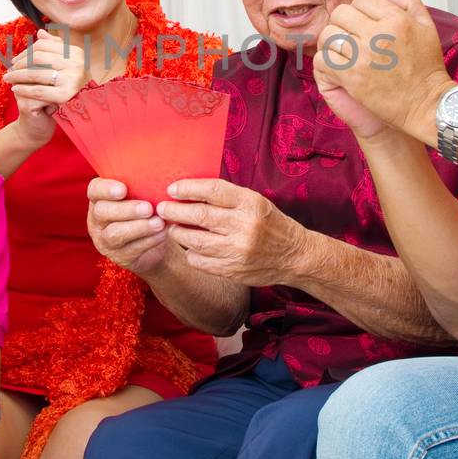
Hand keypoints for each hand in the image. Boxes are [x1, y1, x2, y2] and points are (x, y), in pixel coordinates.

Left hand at [4, 30, 87, 147]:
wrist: (84, 111)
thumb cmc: (72, 84)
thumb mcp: (67, 64)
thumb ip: (55, 48)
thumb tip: (40, 33)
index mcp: (76, 53)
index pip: (44, 46)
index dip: (26, 51)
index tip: (16, 59)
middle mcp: (76, 64)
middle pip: (38, 58)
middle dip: (20, 63)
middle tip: (10, 69)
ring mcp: (72, 80)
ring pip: (35, 74)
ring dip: (17, 76)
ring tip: (7, 78)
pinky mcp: (66, 96)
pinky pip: (38, 90)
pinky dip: (24, 89)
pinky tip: (15, 88)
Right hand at [86, 178, 172, 274]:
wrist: (154, 243)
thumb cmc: (147, 209)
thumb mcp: (142, 194)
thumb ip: (143, 184)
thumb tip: (161, 167)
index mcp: (100, 198)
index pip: (95, 190)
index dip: (106, 189)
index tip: (123, 190)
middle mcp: (97, 219)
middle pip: (103, 212)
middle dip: (126, 209)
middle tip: (148, 208)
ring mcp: (105, 239)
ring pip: (115, 233)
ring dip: (139, 227)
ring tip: (159, 223)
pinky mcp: (119, 256)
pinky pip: (131, 249)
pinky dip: (149, 240)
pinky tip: (163, 233)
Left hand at [158, 179, 312, 286]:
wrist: (295, 256)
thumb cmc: (271, 224)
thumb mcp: (255, 202)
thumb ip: (227, 198)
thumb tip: (189, 192)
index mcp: (250, 203)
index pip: (211, 190)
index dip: (187, 188)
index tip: (172, 189)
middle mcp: (244, 225)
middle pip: (200, 215)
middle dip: (175, 211)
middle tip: (162, 209)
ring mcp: (239, 250)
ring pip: (196, 241)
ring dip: (178, 233)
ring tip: (173, 228)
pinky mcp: (234, 270)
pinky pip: (201, 262)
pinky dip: (191, 254)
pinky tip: (190, 248)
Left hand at [316, 0, 455, 140]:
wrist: (426, 104)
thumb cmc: (427, 69)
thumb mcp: (427, 27)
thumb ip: (409, 2)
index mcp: (397, 20)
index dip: (359, 10)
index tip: (361, 23)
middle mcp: (379, 34)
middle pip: (340, 14)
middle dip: (341, 23)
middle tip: (347, 36)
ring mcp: (364, 56)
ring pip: (328, 35)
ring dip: (331, 43)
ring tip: (340, 52)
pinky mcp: (353, 77)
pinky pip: (323, 59)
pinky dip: (326, 62)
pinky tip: (337, 67)